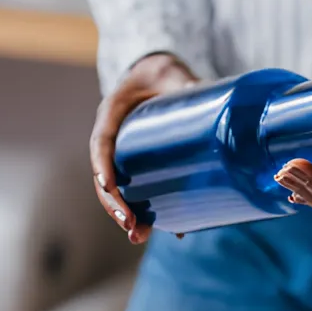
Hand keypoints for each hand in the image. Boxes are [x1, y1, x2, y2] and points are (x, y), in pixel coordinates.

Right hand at [90, 53, 198, 243]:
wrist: (157, 75)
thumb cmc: (162, 73)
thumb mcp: (172, 73)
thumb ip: (189, 84)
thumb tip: (210, 95)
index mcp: (111, 112)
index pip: (100, 142)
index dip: (101, 166)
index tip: (108, 186)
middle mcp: (112, 137)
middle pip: (104, 177)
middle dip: (114, 204)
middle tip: (130, 225)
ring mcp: (124, 154)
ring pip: (116, 190)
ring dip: (125, 215)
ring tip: (138, 237)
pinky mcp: (139, 166)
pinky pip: (138, 191)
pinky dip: (149, 211)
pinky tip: (168, 231)